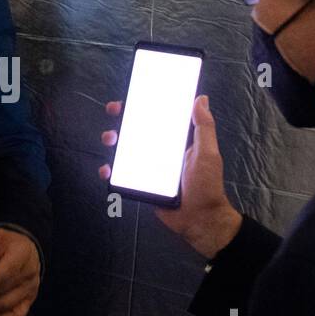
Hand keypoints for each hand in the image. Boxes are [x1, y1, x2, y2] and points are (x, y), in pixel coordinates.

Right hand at [98, 94, 241, 259]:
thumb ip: (204, 127)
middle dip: (123, 118)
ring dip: (113, 140)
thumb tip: (201, 98)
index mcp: (175, 141)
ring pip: (125, 150)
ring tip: (109, 139)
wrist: (198, 219)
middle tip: (114, 111)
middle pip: (137, 130)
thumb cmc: (206, 185)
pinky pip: (121, 175)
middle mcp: (160, 152)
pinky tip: (107, 170)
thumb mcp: (208, 153)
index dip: (145, 106)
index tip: (134, 96)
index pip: (158, 118)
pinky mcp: (139, 184)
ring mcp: (148, 168)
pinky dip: (110, 172)